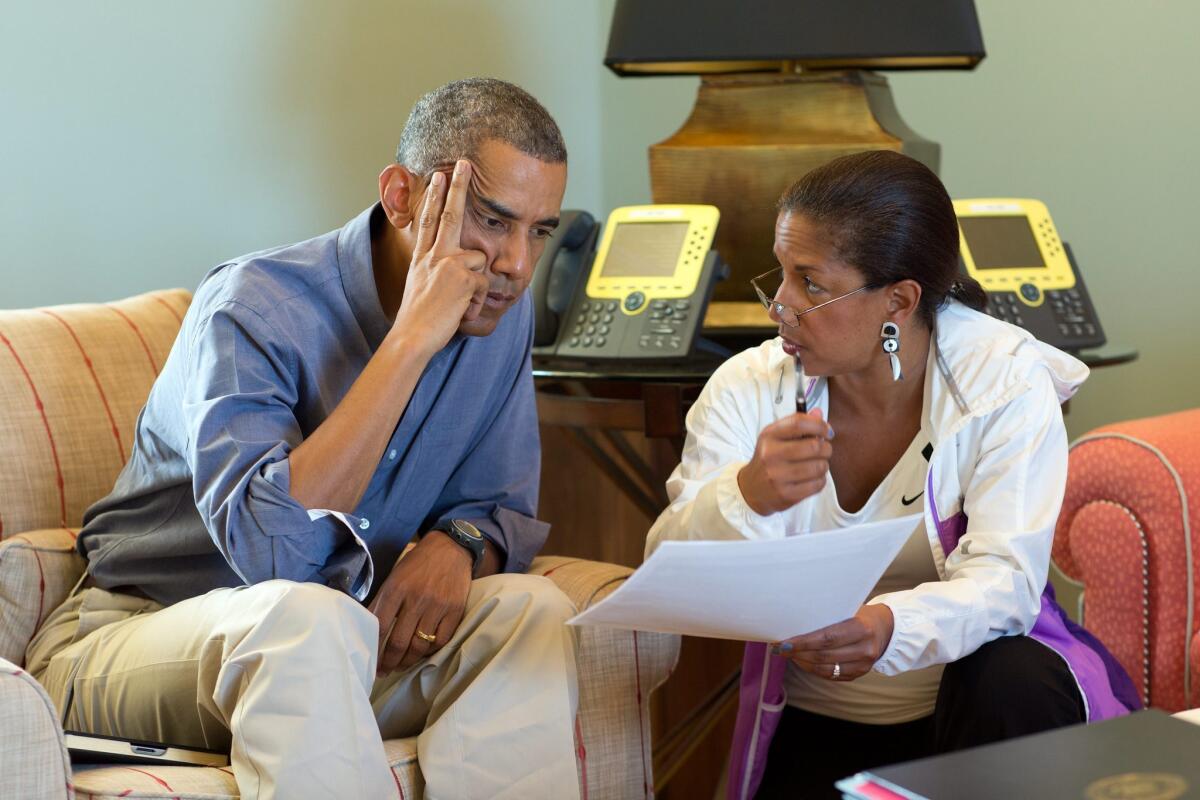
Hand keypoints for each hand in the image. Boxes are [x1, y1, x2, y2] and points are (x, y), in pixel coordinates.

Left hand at [367, 531, 473, 673]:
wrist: (451, 548)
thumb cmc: (417, 563)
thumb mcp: (394, 576)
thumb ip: (381, 601)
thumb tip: (365, 626)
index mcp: (396, 588)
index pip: (380, 627)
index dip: (373, 649)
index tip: (370, 662)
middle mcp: (416, 599)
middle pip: (399, 642)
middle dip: (389, 662)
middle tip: (384, 671)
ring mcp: (438, 606)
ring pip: (420, 646)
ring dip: (408, 661)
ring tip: (401, 665)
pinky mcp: (455, 611)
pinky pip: (441, 641)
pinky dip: (430, 651)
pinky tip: (422, 653)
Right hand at [394, 160, 489, 351]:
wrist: (412, 335)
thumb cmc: (418, 318)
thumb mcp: (420, 286)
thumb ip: (435, 270)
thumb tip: (455, 265)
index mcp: (422, 256)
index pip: (428, 219)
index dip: (435, 196)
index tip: (439, 175)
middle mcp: (434, 255)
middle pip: (451, 213)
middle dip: (459, 186)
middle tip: (465, 164)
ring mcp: (448, 263)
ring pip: (480, 259)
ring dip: (476, 283)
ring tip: (459, 303)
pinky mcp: (464, 277)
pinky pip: (484, 283)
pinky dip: (477, 300)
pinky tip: (462, 311)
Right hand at [737, 409, 833, 514]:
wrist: (751, 488)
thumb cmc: (769, 459)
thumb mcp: (777, 437)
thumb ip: (797, 424)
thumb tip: (819, 413)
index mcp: (769, 436)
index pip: (799, 423)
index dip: (819, 425)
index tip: (827, 432)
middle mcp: (770, 455)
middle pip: (813, 446)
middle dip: (826, 448)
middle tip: (824, 450)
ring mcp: (777, 476)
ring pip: (818, 467)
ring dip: (824, 465)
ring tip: (817, 465)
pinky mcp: (786, 494)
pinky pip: (817, 484)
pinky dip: (820, 480)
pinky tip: (812, 478)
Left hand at [775, 604, 894, 681]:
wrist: (887, 628)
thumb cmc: (860, 614)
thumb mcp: (849, 609)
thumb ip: (827, 617)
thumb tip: (794, 621)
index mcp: (862, 629)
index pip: (827, 638)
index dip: (803, 642)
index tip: (784, 642)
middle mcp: (865, 649)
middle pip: (824, 656)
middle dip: (798, 653)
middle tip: (780, 648)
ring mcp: (864, 665)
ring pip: (825, 669)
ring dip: (803, 663)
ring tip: (788, 654)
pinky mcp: (859, 674)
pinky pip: (831, 676)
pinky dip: (813, 669)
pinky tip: (802, 661)